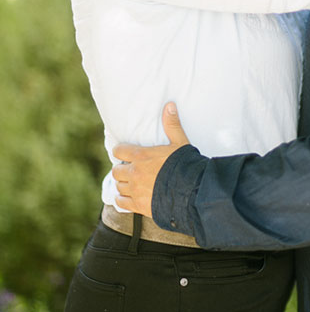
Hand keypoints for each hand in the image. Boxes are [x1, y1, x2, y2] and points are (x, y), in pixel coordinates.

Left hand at [112, 102, 189, 216]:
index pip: (119, 151)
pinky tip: (129, 198)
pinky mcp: (138, 206)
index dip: (120, 151)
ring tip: (131, 184)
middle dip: (122, 169)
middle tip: (130, 170)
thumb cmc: (185, 165)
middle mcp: (134, 173)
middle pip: (116, 170)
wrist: (191, 191)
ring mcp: (135, 190)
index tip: (125, 154)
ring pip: (118, 187)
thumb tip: (170, 105)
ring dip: (123, 184)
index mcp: (141, 156)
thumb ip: (172, 125)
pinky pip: (120, 203)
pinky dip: (122, 200)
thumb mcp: (180, 142)